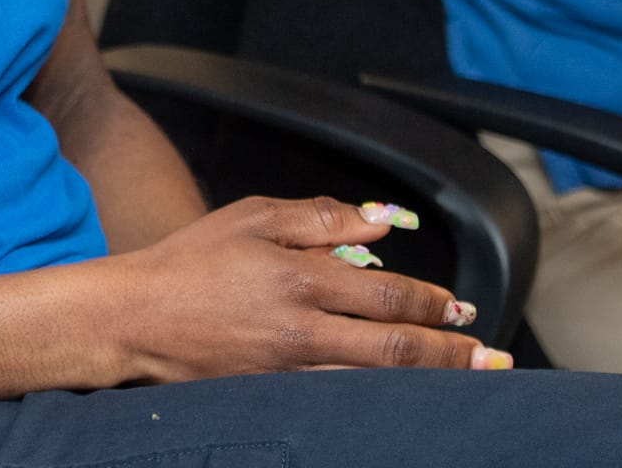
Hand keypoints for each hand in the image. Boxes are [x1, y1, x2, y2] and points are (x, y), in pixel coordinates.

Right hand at [102, 196, 498, 380]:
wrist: (134, 317)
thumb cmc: (191, 260)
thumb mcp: (253, 216)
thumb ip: (320, 218)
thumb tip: (382, 220)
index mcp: (298, 277)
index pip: (387, 294)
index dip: (433, 302)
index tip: (459, 307)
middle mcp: (299, 330)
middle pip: (394, 349)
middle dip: (448, 354)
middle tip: (487, 357)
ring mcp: (286, 372)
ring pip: (373, 385)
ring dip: (425, 383)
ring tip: (464, 384)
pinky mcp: (271, 397)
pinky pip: (338, 403)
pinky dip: (377, 404)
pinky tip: (399, 404)